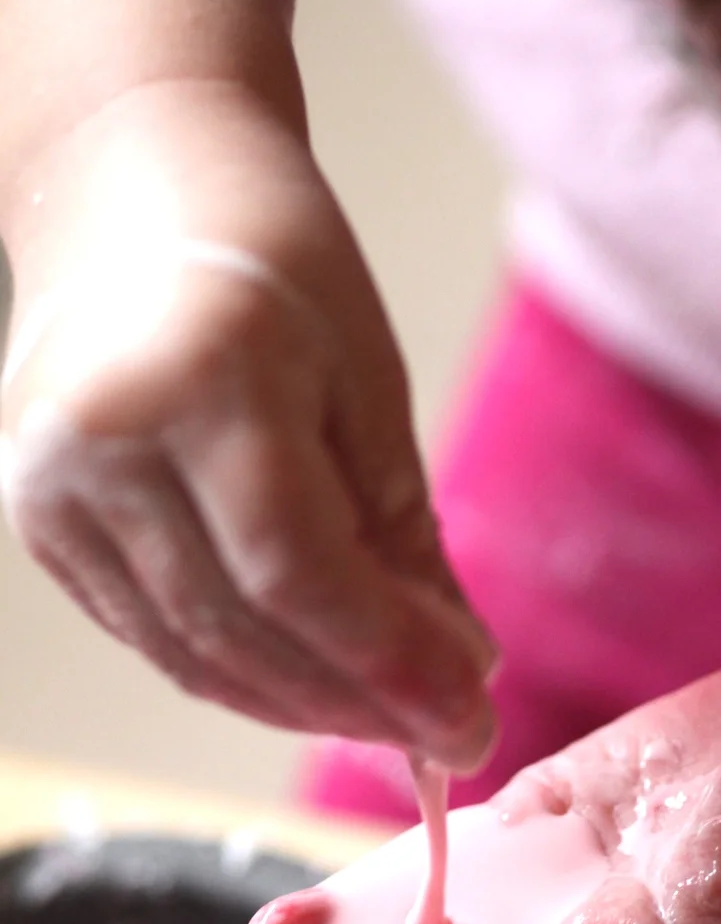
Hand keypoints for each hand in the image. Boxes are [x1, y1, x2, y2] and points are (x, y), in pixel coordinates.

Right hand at [0, 79, 496, 767]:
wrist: (131, 184)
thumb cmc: (275, 263)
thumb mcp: (368, 381)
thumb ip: (403, 535)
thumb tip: (458, 673)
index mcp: (200, 381)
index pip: (298, 572)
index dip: (391, 664)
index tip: (474, 723)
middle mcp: (104, 442)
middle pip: (244, 629)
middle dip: (363, 703)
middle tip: (456, 738)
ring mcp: (53, 490)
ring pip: (195, 653)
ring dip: (309, 708)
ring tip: (400, 722)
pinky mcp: (42, 527)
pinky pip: (156, 637)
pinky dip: (245, 678)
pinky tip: (320, 690)